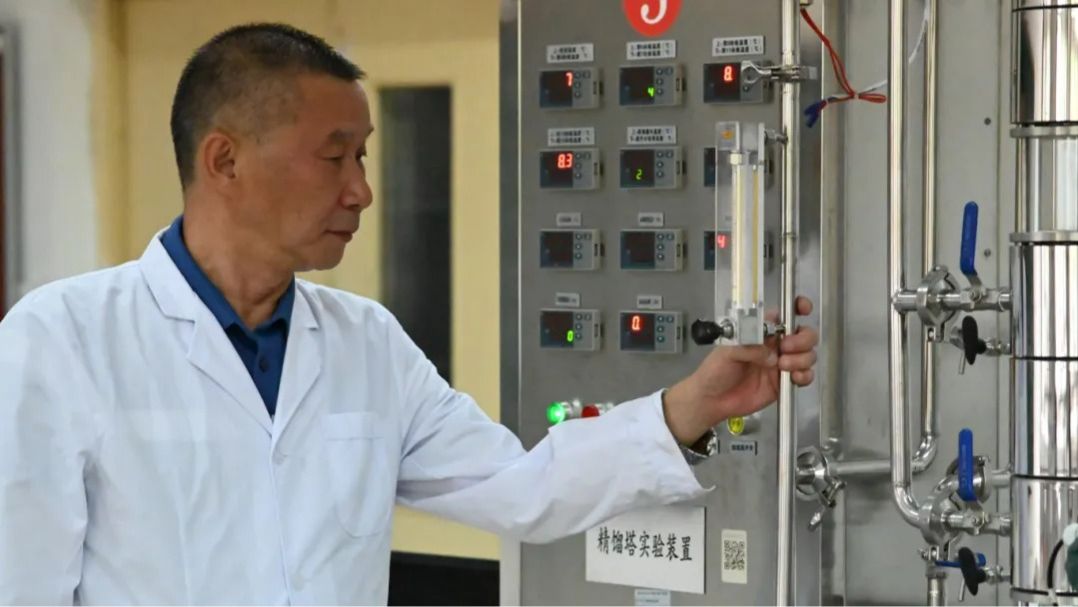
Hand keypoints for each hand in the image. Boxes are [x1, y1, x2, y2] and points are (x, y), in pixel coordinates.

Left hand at [663, 296, 818, 445]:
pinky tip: (793, 377)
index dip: (799, 307)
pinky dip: (805, 375)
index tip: (803, 309)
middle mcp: (775, 345)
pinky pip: (806, 376)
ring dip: (802, 358)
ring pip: (808, 355)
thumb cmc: (715, 370)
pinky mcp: (784, 383)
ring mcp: (782, 364)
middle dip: (802, 339)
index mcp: (762, 331)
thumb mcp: (727, 351)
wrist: (712, 400)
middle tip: (785, 348)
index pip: (785, 314)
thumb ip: (750, 348)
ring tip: (782, 366)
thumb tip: (773, 355)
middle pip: (805, 334)